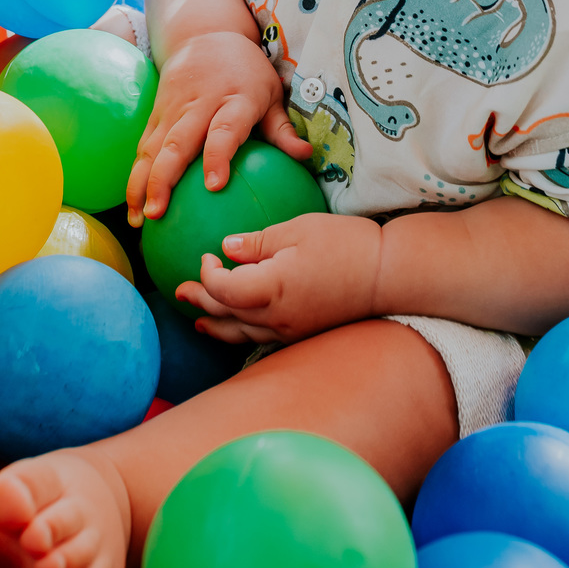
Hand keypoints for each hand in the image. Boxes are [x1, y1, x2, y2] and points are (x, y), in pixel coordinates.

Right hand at [126, 30, 309, 226]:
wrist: (205, 34)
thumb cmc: (246, 73)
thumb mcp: (271, 92)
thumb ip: (283, 129)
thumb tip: (307, 157)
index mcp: (236, 99)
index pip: (225, 129)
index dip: (218, 156)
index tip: (214, 185)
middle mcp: (201, 103)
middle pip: (178, 142)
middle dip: (163, 179)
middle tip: (157, 213)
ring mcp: (173, 107)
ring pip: (152, 146)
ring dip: (141, 183)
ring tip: (139, 219)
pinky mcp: (155, 111)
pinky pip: (142, 144)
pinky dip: (135, 174)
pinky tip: (134, 204)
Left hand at [177, 212, 380, 343]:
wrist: (389, 275)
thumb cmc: (346, 244)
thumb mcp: (299, 229)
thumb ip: (258, 242)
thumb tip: (226, 249)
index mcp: (272, 287)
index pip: (223, 289)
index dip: (207, 275)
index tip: (207, 255)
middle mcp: (277, 317)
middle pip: (226, 315)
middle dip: (200, 302)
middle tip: (179, 292)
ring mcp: (291, 331)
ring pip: (242, 333)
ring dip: (217, 324)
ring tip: (199, 320)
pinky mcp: (304, 334)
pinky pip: (262, 338)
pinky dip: (242, 332)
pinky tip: (239, 327)